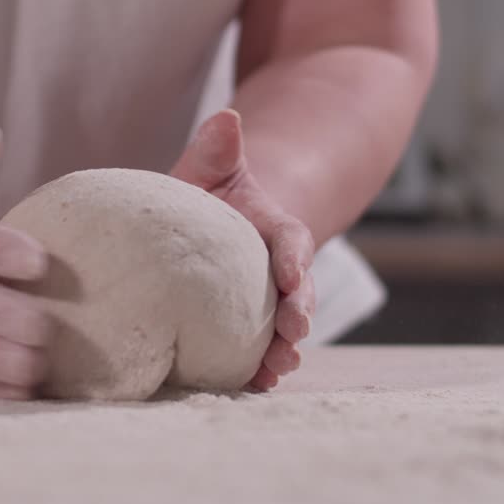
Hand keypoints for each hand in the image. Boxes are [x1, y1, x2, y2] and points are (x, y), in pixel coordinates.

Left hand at [169, 109, 315, 389]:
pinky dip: (257, 369)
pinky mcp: (246, 328)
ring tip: (277, 369)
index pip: (293, 243)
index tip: (292, 278)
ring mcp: (267, 303)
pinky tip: (252, 385)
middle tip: (293, 336)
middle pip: (298, 295)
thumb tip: (225, 117)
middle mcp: (279, 272)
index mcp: (276, 231)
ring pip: (283, 329)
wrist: (204, 227)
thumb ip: (218, 148)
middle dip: (299, 316)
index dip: (295, 261)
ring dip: (282, 350)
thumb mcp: (214, 168)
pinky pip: (256, 350)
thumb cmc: (209, 195)